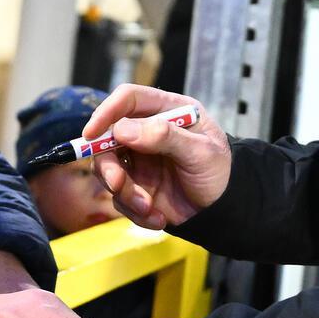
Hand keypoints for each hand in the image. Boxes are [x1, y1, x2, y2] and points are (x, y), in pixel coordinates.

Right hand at [84, 84, 230, 229]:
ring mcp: (139, 161)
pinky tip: (158, 218)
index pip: (128, 99)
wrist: (226, 211)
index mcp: (166, 111)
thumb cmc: (221, 172)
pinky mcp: (136, 186)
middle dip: (108, 164)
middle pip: (108, 138)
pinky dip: (135, 212)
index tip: (92, 133)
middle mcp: (147, 132)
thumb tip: (122, 129)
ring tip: (147, 207)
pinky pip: (119, 198)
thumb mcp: (200, 152)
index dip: (107, 112)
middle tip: (117, 184)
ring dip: (123, 192)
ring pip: (108, 170)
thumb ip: (165, 136)